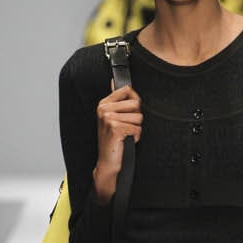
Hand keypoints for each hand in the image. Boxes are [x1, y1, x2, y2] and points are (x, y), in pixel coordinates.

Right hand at [93, 85, 142, 200]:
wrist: (107, 162)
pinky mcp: (115, 128)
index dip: (134, 101)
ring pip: (138, 117)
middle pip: (136, 103)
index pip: (127, 89)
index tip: (129, 113)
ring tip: (126, 135)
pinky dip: (136, 137)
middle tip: (126, 127)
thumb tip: (114, 81)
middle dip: (136, 117)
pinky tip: (126, 141)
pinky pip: (137, 129)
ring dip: (136, 128)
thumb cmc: (113, 140)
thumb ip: (116, 100)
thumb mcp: (111, 117)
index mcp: (103, 103)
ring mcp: (108, 118)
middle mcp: (104, 109)